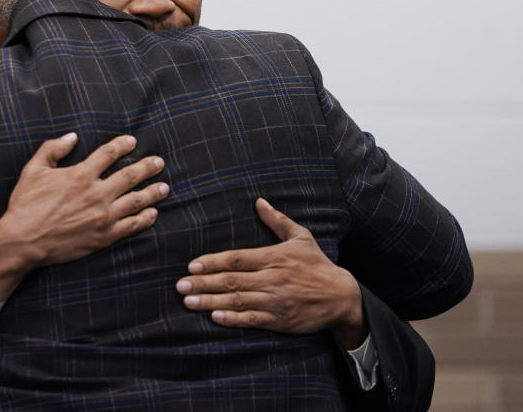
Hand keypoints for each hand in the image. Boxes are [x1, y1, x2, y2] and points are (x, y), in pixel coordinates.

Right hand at [0, 133, 167, 301]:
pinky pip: (131, 226)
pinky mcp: (103, 236)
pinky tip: (153, 213)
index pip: (109, 154)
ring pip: (136, 201)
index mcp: (81, 175)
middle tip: (159, 162)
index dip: (123, 145)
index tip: (132, 141)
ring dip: (152, 192)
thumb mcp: (33, 170)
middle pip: (130, 176)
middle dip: (147, 167)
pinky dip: (145, 219)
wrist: (23, 241)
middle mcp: (96, 194)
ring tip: (164, 187)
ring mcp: (103, 217)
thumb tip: (72, 137)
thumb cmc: (25, 205)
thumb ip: (52, 149)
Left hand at [176, 198, 365, 348]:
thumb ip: (277, 220)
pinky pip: (252, 320)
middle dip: (203, 283)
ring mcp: (275, 301)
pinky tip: (215, 317)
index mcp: (274, 257)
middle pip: (232, 281)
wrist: (341, 296)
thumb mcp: (301, 236)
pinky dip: (233, 319)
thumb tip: (259, 202)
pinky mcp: (279, 320)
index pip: (237, 259)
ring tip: (189, 301)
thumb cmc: (318, 264)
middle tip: (180, 285)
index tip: (192, 265)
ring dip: (211, 301)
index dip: (213, 262)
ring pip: (237, 301)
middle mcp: (272, 279)